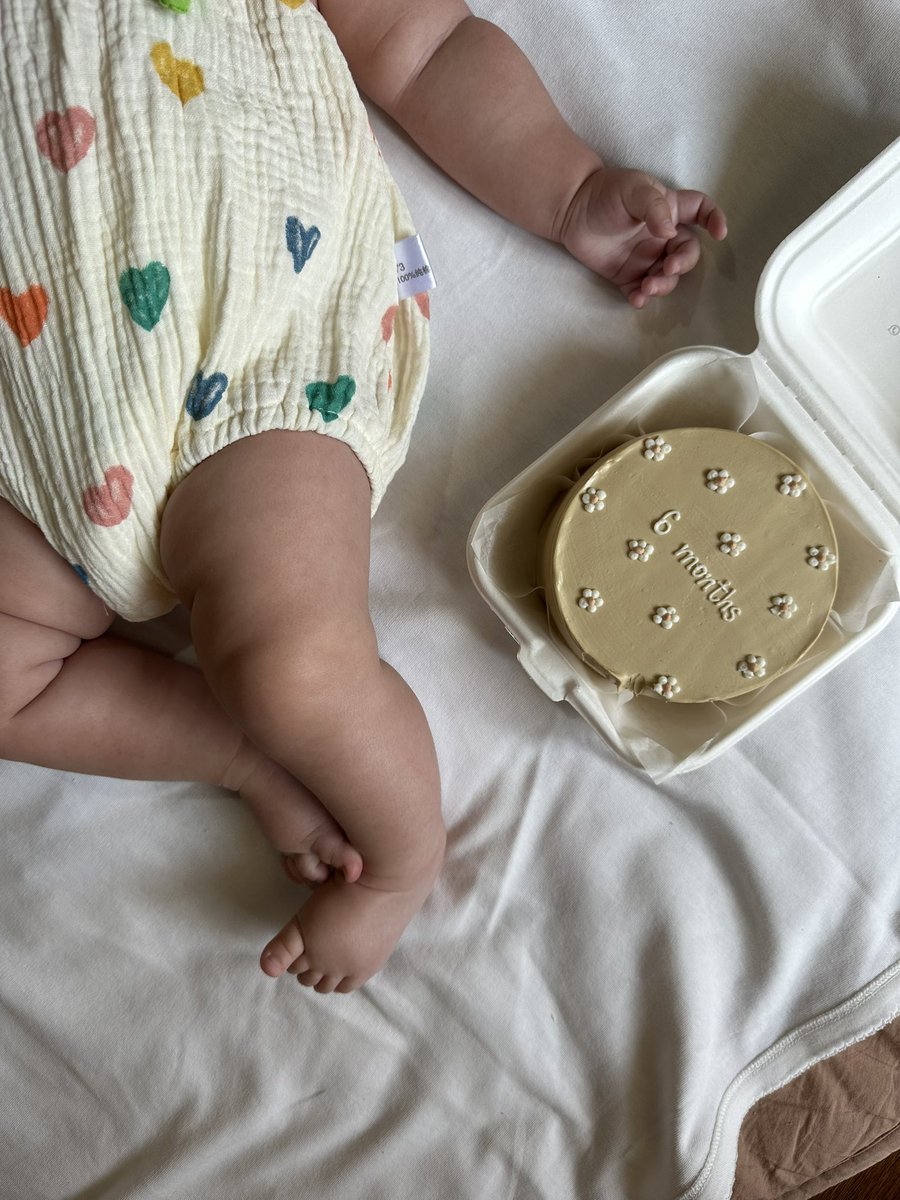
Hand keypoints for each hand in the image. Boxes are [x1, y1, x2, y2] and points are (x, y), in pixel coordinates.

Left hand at [559, 167, 726, 308]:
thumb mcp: (634, 189)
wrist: (571, 209)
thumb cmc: (605, 191)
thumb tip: (670, 233)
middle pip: (687, 254)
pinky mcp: (626, 275)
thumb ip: (654, 208)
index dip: (714, 220)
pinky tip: (637, 299)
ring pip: (666, 276)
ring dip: (663, 285)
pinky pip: (640, 291)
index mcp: (670, 210)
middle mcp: (662, 236)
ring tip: (648, 286)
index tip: (719, 233)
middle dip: (682, 265)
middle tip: (668, 268)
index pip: (701, 212)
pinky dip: (642, 298)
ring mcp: (645, 257)